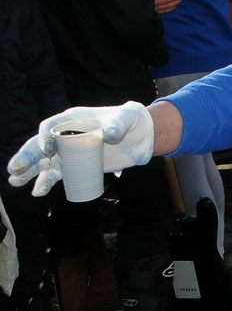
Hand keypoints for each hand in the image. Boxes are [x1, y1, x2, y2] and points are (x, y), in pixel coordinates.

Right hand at [8, 102, 154, 196]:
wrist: (138, 137)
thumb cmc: (129, 122)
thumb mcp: (126, 119)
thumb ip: (118, 126)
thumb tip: (110, 135)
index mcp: (74, 119)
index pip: (52, 125)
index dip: (45, 135)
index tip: (47, 146)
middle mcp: (66, 135)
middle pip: (41, 145)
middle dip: (28, 156)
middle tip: (15, 168)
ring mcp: (67, 152)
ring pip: (43, 162)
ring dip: (29, 172)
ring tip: (14, 181)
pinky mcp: (73, 166)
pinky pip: (55, 175)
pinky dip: (45, 182)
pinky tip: (37, 192)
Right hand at [147, 0, 180, 14]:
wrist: (128, 7)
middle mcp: (153, 3)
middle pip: (165, 0)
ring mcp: (153, 9)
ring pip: (165, 6)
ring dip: (173, 3)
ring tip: (179, 0)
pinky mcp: (153, 13)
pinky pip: (162, 11)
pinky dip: (169, 9)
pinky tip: (174, 7)